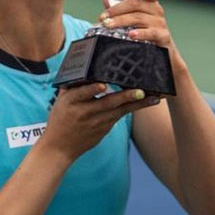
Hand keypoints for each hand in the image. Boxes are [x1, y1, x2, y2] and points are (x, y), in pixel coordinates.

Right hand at [42, 83, 157, 161]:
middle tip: (141, 91)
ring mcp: (96, 123)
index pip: (81, 94)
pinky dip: (134, 108)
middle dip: (125, 97)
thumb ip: (73, 86)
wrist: (59, 148)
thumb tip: (84, 67)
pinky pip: (121, 116)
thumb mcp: (61, 101)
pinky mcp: (105, 129)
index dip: (92, 89)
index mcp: (70, 102)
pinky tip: (149, 102)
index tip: (102, 85)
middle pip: (107, 103)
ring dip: (138, 104)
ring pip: (120, 111)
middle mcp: (84, 113)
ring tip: (155, 97)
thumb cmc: (60, 119)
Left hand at [100, 0, 176, 51]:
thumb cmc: (144, 31)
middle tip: (103, 17)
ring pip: (139, 18)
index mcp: (150, 2)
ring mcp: (160, 23)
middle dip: (117, 9)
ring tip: (108, 25)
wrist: (159, 51)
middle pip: (137, 4)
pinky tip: (131, 34)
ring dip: (121, 21)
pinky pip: (151, 33)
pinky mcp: (163, 36)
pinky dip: (140, 33)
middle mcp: (157, 10)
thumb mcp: (133, 17)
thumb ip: (120, 8)